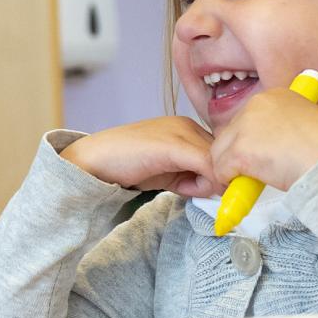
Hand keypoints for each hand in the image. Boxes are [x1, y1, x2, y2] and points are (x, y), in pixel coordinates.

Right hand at [58, 117, 217, 197]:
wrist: (95, 158)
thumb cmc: (126, 165)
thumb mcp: (168, 171)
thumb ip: (193, 176)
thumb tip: (221, 190)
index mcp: (186, 128)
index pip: (219, 155)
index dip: (216, 176)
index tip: (204, 191)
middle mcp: (187, 125)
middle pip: (222, 159)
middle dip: (213, 181)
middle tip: (186, 189)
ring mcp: (182, 132)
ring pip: (218, 164)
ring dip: (205, 184)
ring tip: (176, 184)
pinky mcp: (176, 145)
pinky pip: (208, 167)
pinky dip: (206, 185)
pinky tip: (182, 187)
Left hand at [209, 88, 317, 192]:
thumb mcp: (307, 128)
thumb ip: (281, 131)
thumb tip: (264, 149)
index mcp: (276, 95)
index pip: (246, 121)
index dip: (253, 142)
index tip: (269, 155)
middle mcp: (256, 104)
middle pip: (229, 135)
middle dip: (240, 155)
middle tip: (265, 170)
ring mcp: (245, 126)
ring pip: (220, 154)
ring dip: (235, 170)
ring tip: (264, 178)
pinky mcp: (239, 150)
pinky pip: (221, 172)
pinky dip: (234, 184)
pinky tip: (257, 184)